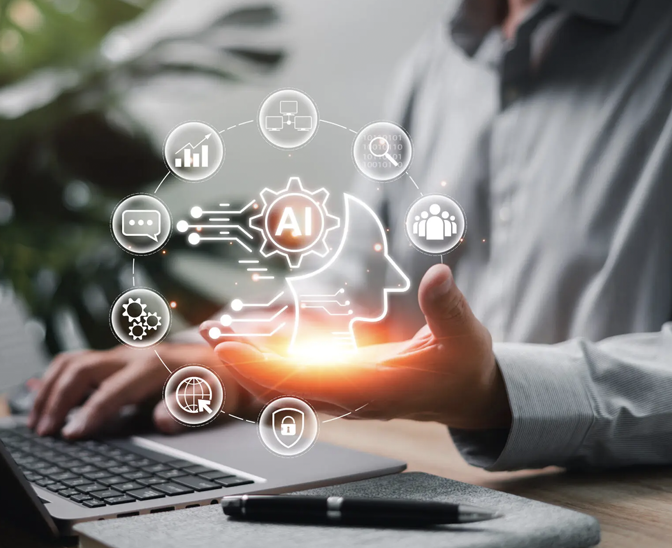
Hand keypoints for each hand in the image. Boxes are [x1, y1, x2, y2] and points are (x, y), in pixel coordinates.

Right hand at [27, 343, 250, 438]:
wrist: (226, 360)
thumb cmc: (220, 381)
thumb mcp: (217, 395)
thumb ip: (191, 406)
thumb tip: (163, 420)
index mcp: (154, 365)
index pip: (113, 390)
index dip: (90, 413)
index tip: (71, 436)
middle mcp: (131, 356)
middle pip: (81, 369)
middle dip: (57, 400)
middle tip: (43, 432)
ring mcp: (119, 356)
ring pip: (71, 362)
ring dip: (49, 390)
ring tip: (36, 422)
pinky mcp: (113, 361)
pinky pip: (75, 364)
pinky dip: (53, 380)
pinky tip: (38, 399)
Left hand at [209, 264, 511, 429]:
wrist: (465, 394)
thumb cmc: (464, 364)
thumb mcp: (465, 335)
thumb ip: (449, 308)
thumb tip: (439, 275)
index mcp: (372, 388)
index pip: (305, 381)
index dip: (263, 366)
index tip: (230, 349)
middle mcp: (349, 396)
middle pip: (282, 384)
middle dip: (241, 362)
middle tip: (206, 333)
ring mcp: (342, 393)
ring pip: (283, 382)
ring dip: (247, 360)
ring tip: (214, 332)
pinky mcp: (341, 384)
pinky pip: (294, 376)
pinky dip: (266, 358)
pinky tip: (245, 338)